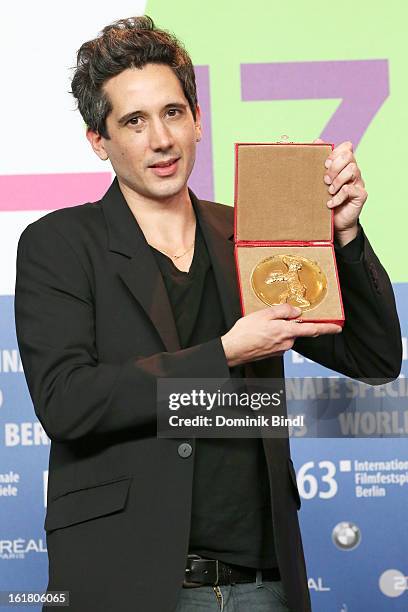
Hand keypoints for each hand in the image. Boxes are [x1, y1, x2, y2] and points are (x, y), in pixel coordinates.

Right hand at [221, 304, 341, 367]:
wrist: (233, 350)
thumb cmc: (245, 333)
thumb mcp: (263, 314)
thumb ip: (282, 311)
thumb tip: (295, 311)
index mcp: (286, 332)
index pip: (313, 330)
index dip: (327, 328)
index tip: (337, 328)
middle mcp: (286, 343)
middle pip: (296, 330)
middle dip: (289, 322)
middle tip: (272, 318)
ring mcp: (280, 350)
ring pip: (286, 335)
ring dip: (279, 328)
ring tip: (260, 326)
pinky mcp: (274, 353)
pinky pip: (279, 340)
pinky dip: (273, 335)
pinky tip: (260, 333)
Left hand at [314, 139, 367, 246]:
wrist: (334, 222)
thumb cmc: (325, 200)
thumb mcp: (319, 181)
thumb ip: (318, 161)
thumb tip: (316, 140)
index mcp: (344, 165)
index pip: (346, 148)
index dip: (335, 153)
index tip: (324, 164)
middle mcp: (354, 172)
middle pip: (349, 156)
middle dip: (334, 167)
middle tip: (325, 180)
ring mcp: (358, 183)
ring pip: (352, 170)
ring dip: (337, 181)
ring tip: (329, 191)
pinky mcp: (361, 195)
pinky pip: (351, 190)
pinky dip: (338, 197)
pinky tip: (331, 203)